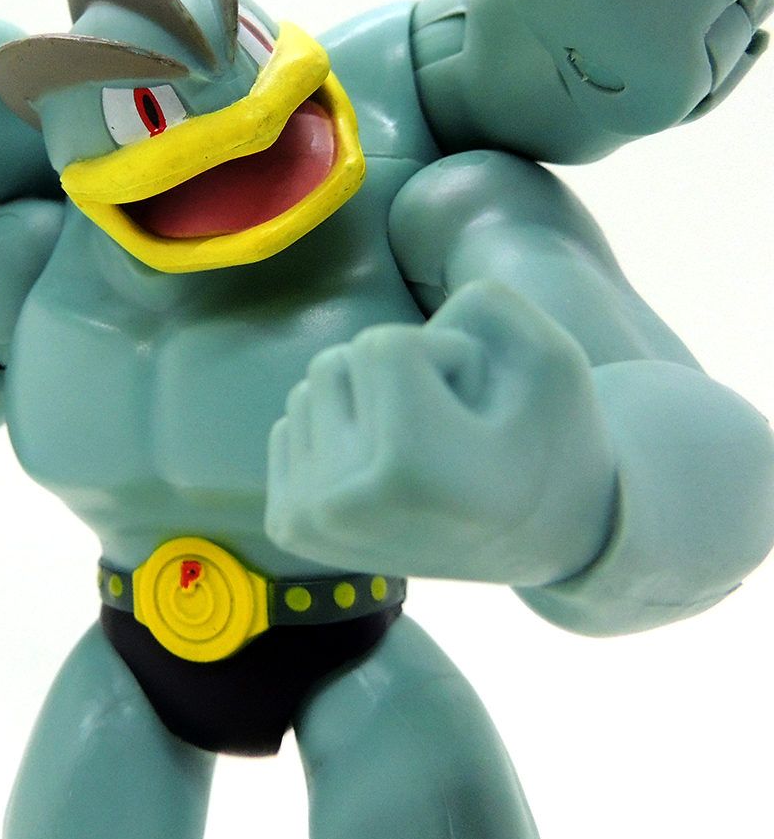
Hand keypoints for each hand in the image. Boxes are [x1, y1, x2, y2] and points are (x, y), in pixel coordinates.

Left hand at [266, 280, 616, 584]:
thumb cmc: (549, 438)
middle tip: (453, 432)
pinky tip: (388, 474)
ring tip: (424, 453)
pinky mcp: (290, 527)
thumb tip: (382, 340)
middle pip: (334, 362)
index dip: (443, 354)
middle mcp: (345, 507)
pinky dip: (339, 433)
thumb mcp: (549, 357)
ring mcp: (311, 523)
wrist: (543, 538)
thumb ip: (486, 301)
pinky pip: (291, 425)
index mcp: (409, 472)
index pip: (380, 344)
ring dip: (364, 403)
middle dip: (396, 376)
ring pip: (308, 390)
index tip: (480, 409)